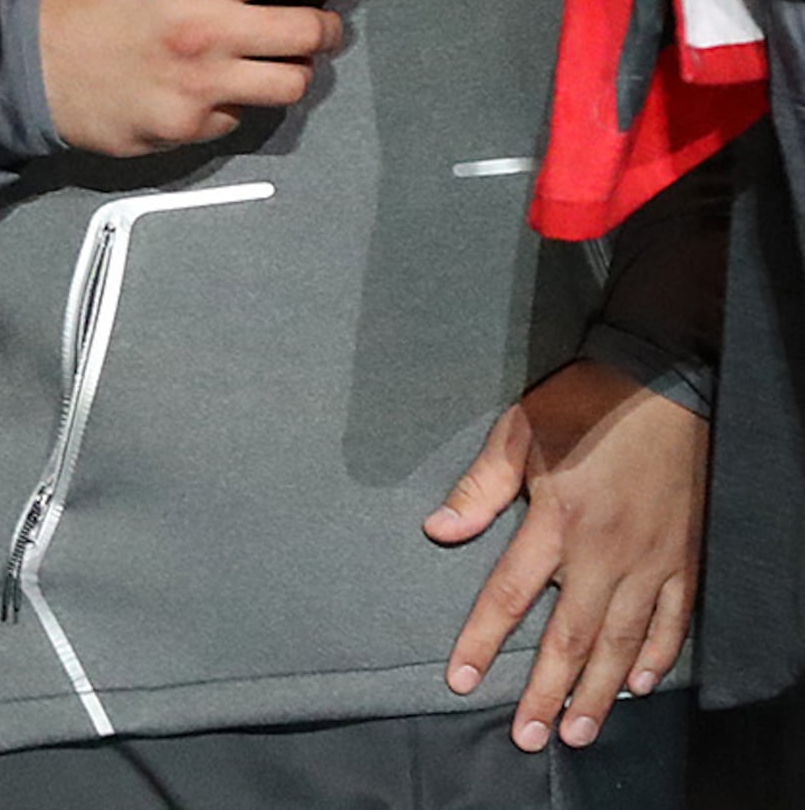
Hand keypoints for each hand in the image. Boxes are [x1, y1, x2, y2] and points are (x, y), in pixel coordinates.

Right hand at [36, 0, 357, 155]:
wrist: (29, 65)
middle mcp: (207, 33)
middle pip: (310, 32)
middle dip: (328, 24)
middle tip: (321, 22)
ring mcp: (202, 86)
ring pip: (293, 83)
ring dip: (295, 67)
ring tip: (278, 57)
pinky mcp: (191, 127)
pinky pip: (245, 114)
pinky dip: (241, 98)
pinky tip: (219, 83)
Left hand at [426, 357, 705, 749]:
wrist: (665, 385)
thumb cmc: (583, 405)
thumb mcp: (517, 432)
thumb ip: (479, 488)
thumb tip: (437, 531)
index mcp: (558, 522)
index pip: (510, 596)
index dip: (482, 641)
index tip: (459, 679)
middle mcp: (606, 552)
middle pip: (571, 638)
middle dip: (546, 691)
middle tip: (530, 739)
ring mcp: (652, 560)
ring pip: (624, 641)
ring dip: (600, 691)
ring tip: (578, 730)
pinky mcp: (685, 557)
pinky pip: (675, 618)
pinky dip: (659, 655)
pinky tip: (640, 684)